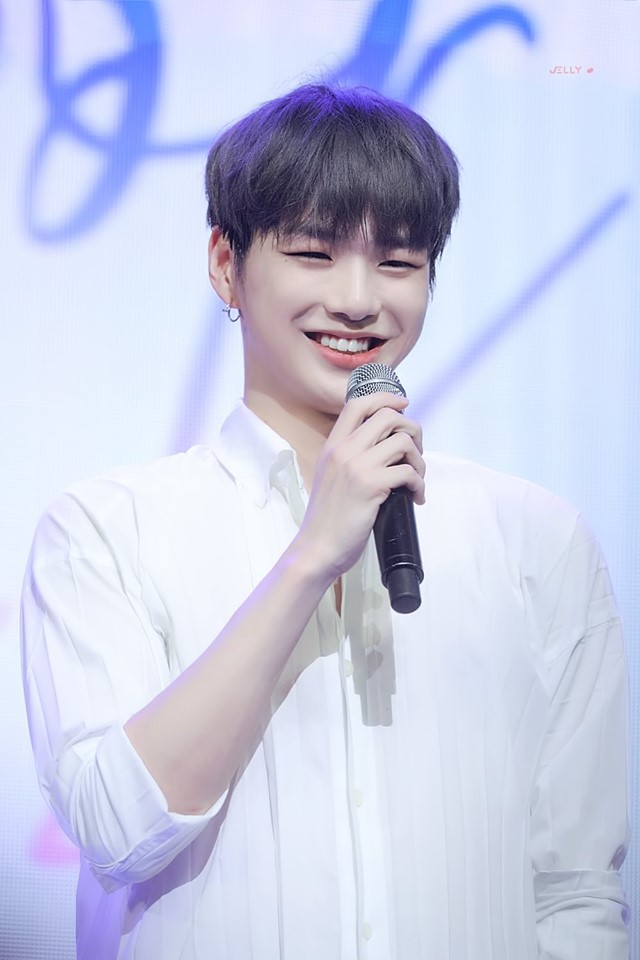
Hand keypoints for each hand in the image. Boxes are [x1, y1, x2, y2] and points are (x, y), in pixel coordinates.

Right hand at [296, 392, 424, 581]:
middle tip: (416, 452)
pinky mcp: (371, 486)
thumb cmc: (327, 518)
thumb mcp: (329, 476)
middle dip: (412, 429)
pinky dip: (419, 484)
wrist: (318, 547)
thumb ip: (349, 457)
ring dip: (419, 459)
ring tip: (416, 478)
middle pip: (388, 416)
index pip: (359, 404)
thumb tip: (382, 446)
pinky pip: (408, 472)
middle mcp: (344, 450)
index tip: (404, 405)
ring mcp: (357, 467)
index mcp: (332, 445)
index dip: (386, 398)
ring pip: (403, 441)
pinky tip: (415, 497)